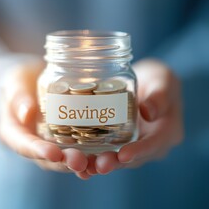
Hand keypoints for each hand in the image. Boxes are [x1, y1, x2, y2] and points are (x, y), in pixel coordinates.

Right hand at [0, 62, 87, 174]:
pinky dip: (93, 154)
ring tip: (97, 163)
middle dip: (65, 162)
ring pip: (66, 158)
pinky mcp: (68, 137)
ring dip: (83, 163)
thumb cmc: (22, 80)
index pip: (24, 146)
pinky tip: (107, 155)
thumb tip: (27, 114)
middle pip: (49, 159)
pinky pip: (80, 148)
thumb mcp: (15, 83)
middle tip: (80, 161)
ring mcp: (52, 141)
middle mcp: (35, 142)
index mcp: (15, 133)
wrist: (37, 79)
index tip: (54, 153)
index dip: (39, 151)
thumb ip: (17, 96)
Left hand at [87, 59, 183, 175]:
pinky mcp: (121, 140)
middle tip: (99, 166)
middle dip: (116, 163)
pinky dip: (95, 156)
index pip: (154, 144)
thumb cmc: (158, 80)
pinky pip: (109, 151)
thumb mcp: (163, 81)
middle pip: (134, 157)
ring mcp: (135, 144)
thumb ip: (158, 96)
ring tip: (85, 167)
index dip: (139, 151)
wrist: (147, 83)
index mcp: (168, 132)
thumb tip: (147, 112)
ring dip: (102, 163)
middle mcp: (151, 143)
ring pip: (119, 158)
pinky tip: (80, 160)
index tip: (123, 156)